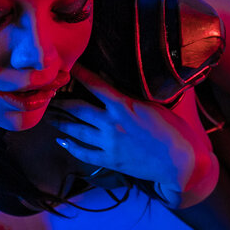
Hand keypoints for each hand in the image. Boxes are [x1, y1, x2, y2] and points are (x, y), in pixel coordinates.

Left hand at [48, 64, 216, 205]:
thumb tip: (117, 87)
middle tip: (48, 96)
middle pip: (77, 109)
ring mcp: (108, 143)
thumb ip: (132, 98)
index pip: (95, 85)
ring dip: (61, 123)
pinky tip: (62, 142)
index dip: (80, 74)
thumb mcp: (154, 106)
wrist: (181, 163)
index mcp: (124, 105)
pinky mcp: (110, 161)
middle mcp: (111, 123)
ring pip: (76, 131)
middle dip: (61, 102)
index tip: (69, 67)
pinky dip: (71, 147)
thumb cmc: (174, 131)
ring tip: (49, 117)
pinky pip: (84, 154)